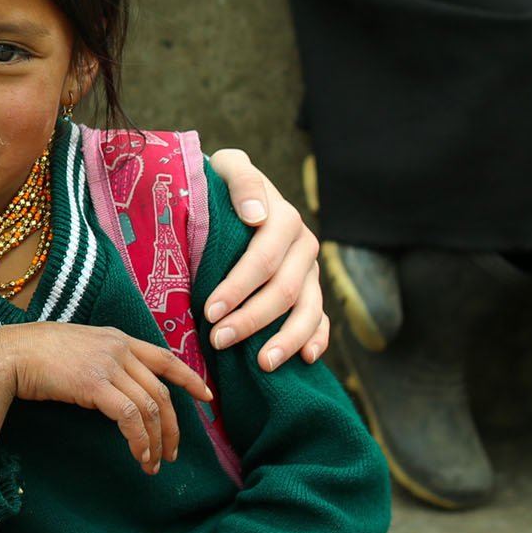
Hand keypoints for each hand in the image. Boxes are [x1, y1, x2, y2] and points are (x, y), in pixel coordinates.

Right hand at [0, 323, 211, 473]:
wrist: (9, 354)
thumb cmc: (36, 356)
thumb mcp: (79, 349)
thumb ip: (104, 361)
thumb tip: (119, 388)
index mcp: (117, 338)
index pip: (165, 357)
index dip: (190, 378)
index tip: (206, 398)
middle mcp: (119, 348)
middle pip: (162, 391)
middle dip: (173, 426)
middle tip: (173, 453)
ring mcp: (108, 364)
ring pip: (150, 407)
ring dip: (156, 440)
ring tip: (153, 463)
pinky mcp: (95, 384)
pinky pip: (130, 417)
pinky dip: (139, 439)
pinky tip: (139, 456)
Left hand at [199, 149, 328, 368]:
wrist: (235, 192)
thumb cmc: (222, 183)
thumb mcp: (227, 168)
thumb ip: (242, 182)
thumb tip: (257, 215)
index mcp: (284, 218)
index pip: (264, 259)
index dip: (238, 287)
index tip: (210, 311)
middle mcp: (304, 246)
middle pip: (284, 290)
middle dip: (251, 319)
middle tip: (219, 340)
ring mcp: (310, 271)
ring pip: (308, 311)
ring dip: (286, 340)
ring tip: (262, 364)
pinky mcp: (312, 290)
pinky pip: (321, 320)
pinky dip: (317, 340)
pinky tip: (305, 361)